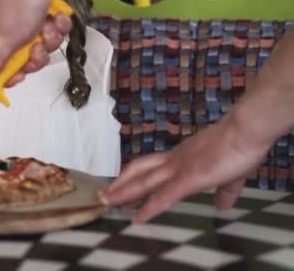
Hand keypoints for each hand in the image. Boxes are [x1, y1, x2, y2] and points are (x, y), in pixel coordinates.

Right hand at [0, 0, 70, 86]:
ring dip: (49, 40)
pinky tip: (55, 17)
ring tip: (48, 25)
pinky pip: (51, 35)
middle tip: (38, 46)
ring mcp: (24, 29)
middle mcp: (5, 37)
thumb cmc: (19, 2)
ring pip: (40, 50)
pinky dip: (57, 27)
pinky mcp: (40, 20)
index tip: (22, 75)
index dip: (9, 77)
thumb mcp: (6, 38)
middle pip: (22, 64)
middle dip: (36, 58)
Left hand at [99, 115, 270, 222]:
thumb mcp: (230, 172)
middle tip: (103, 196)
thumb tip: (223, 206)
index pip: (150, 166)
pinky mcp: (189, 178)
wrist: (246, 130)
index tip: (121, 187)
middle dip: (119, 184)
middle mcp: (174, 160)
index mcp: (181, 156)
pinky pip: (163, 196)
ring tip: (105, 204)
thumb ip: (225, 190)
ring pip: (142, 182)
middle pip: (138, 171)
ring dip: (122, 193)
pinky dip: (148, 208)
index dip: (134, 177)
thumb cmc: (240, 145)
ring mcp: (178, 168)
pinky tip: (137, 218)